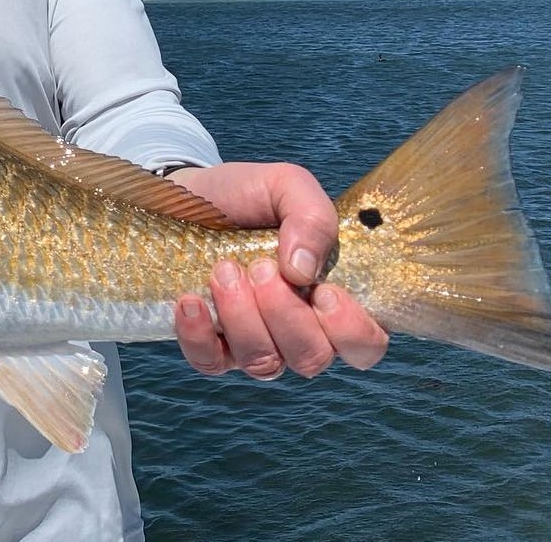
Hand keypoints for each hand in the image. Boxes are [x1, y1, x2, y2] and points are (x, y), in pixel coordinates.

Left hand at [168, 162, 388, 378]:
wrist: (186, 195)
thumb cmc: (247, 195)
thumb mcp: (287, 185)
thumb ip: (313, 216)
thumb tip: (303, 270)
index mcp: (332, 297)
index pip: (364, 344)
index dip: (350, 330)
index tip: (324, 291)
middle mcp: (298, 329)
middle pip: (312, 358)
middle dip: (286, 314)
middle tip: (260, 266)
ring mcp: (253, 341)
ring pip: (264, 363)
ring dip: (243, 318)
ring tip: (222, 269)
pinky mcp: (209, 344)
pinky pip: (210, 363)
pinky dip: (199, 336)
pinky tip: (191, 300)